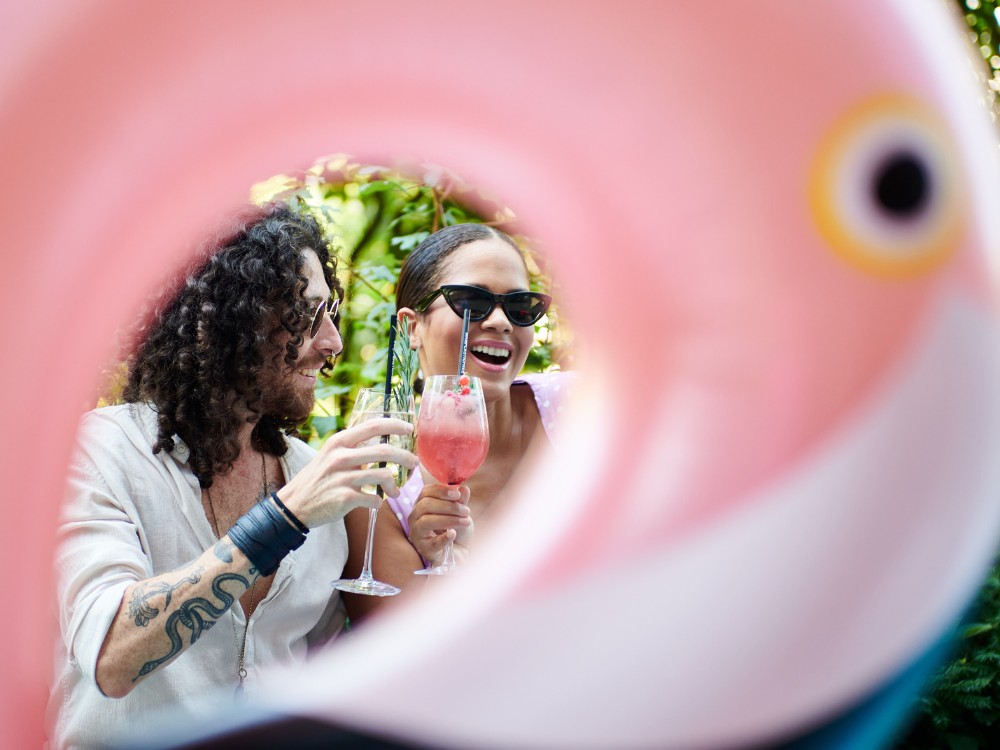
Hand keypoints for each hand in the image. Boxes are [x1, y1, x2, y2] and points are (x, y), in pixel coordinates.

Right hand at [276, 417, 416, 528]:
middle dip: (405, 457)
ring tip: (396, 492)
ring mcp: (343, 477)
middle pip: (385, 450)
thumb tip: (381, 445)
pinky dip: (379, 502)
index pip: (372, 426)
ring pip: (384, 475)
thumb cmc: (318, 479)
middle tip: (414, 463)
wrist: (295, 505)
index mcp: (339, 442)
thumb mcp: (330, 455)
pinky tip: (376, 503)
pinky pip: (374, 499)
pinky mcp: (345, 498)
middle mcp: (341, 456)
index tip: (409, 428)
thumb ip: (352, 448)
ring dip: (395, 486)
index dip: (394, 425)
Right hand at [407, 483, 472, 564]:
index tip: (457, 494)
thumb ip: (461, 501)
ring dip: (448, 520)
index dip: (441, 491)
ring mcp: (417, 534)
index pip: (426, 492)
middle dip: (448, 506)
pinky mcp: (424, 549)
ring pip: (426, 522)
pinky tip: (453, 534)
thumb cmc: (456, 529)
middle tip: (466, 511)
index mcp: (422, 504)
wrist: (459, 552)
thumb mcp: (460, 513)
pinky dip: (444, 538)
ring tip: (465, 521)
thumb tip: (463, 488)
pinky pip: (432, 542)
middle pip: (425, 505)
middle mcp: (415, 517)